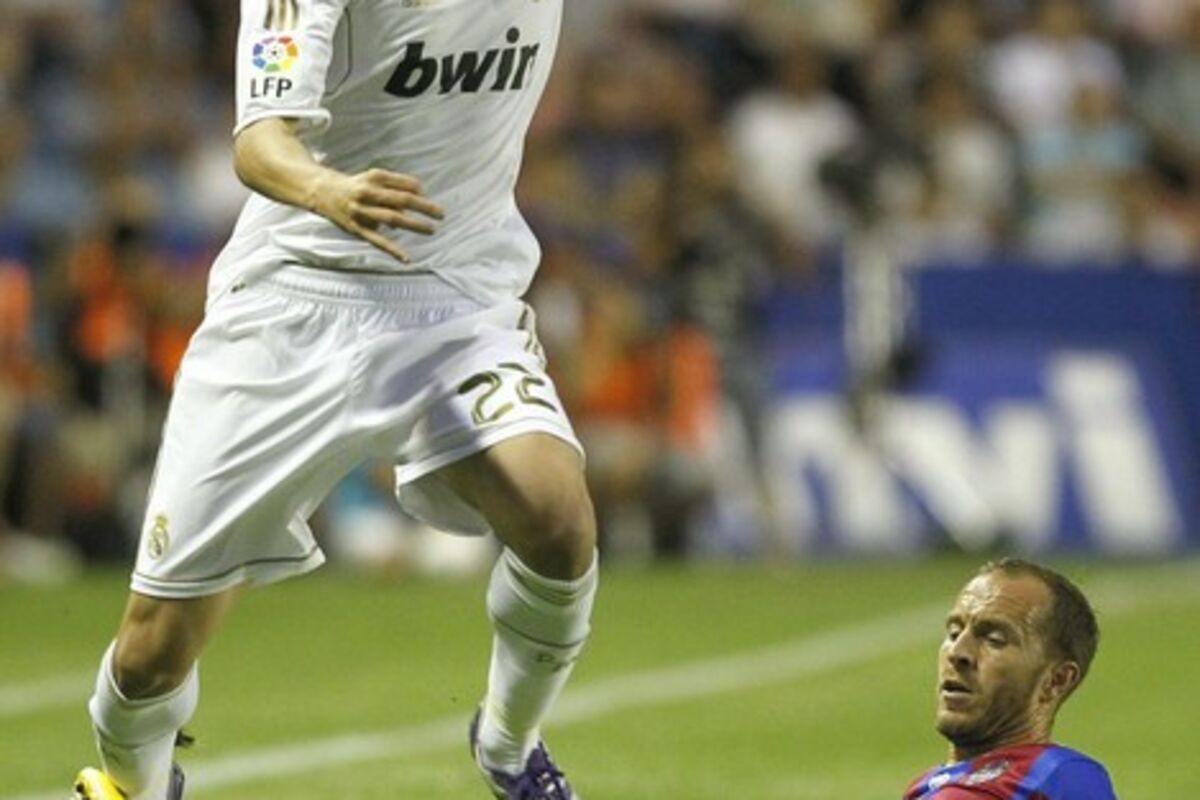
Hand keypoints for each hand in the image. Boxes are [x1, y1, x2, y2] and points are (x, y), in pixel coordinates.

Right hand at [309, 168, 444, 262]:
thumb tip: (421, 193)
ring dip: (413, 225)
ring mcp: (361, 212)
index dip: (419, 191)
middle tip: (441, 214)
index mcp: (374, 178)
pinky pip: (377, 241)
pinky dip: (392, 250)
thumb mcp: (374, 178)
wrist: (321, 192)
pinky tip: (406, 258)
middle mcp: (367, 193)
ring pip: (391, 219)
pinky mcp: (356, 229)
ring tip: (432, 230)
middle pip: (400, 200)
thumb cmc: (356, 185)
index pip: (403, 184)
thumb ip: (397, 184)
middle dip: (423, 207)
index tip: (428, 199)